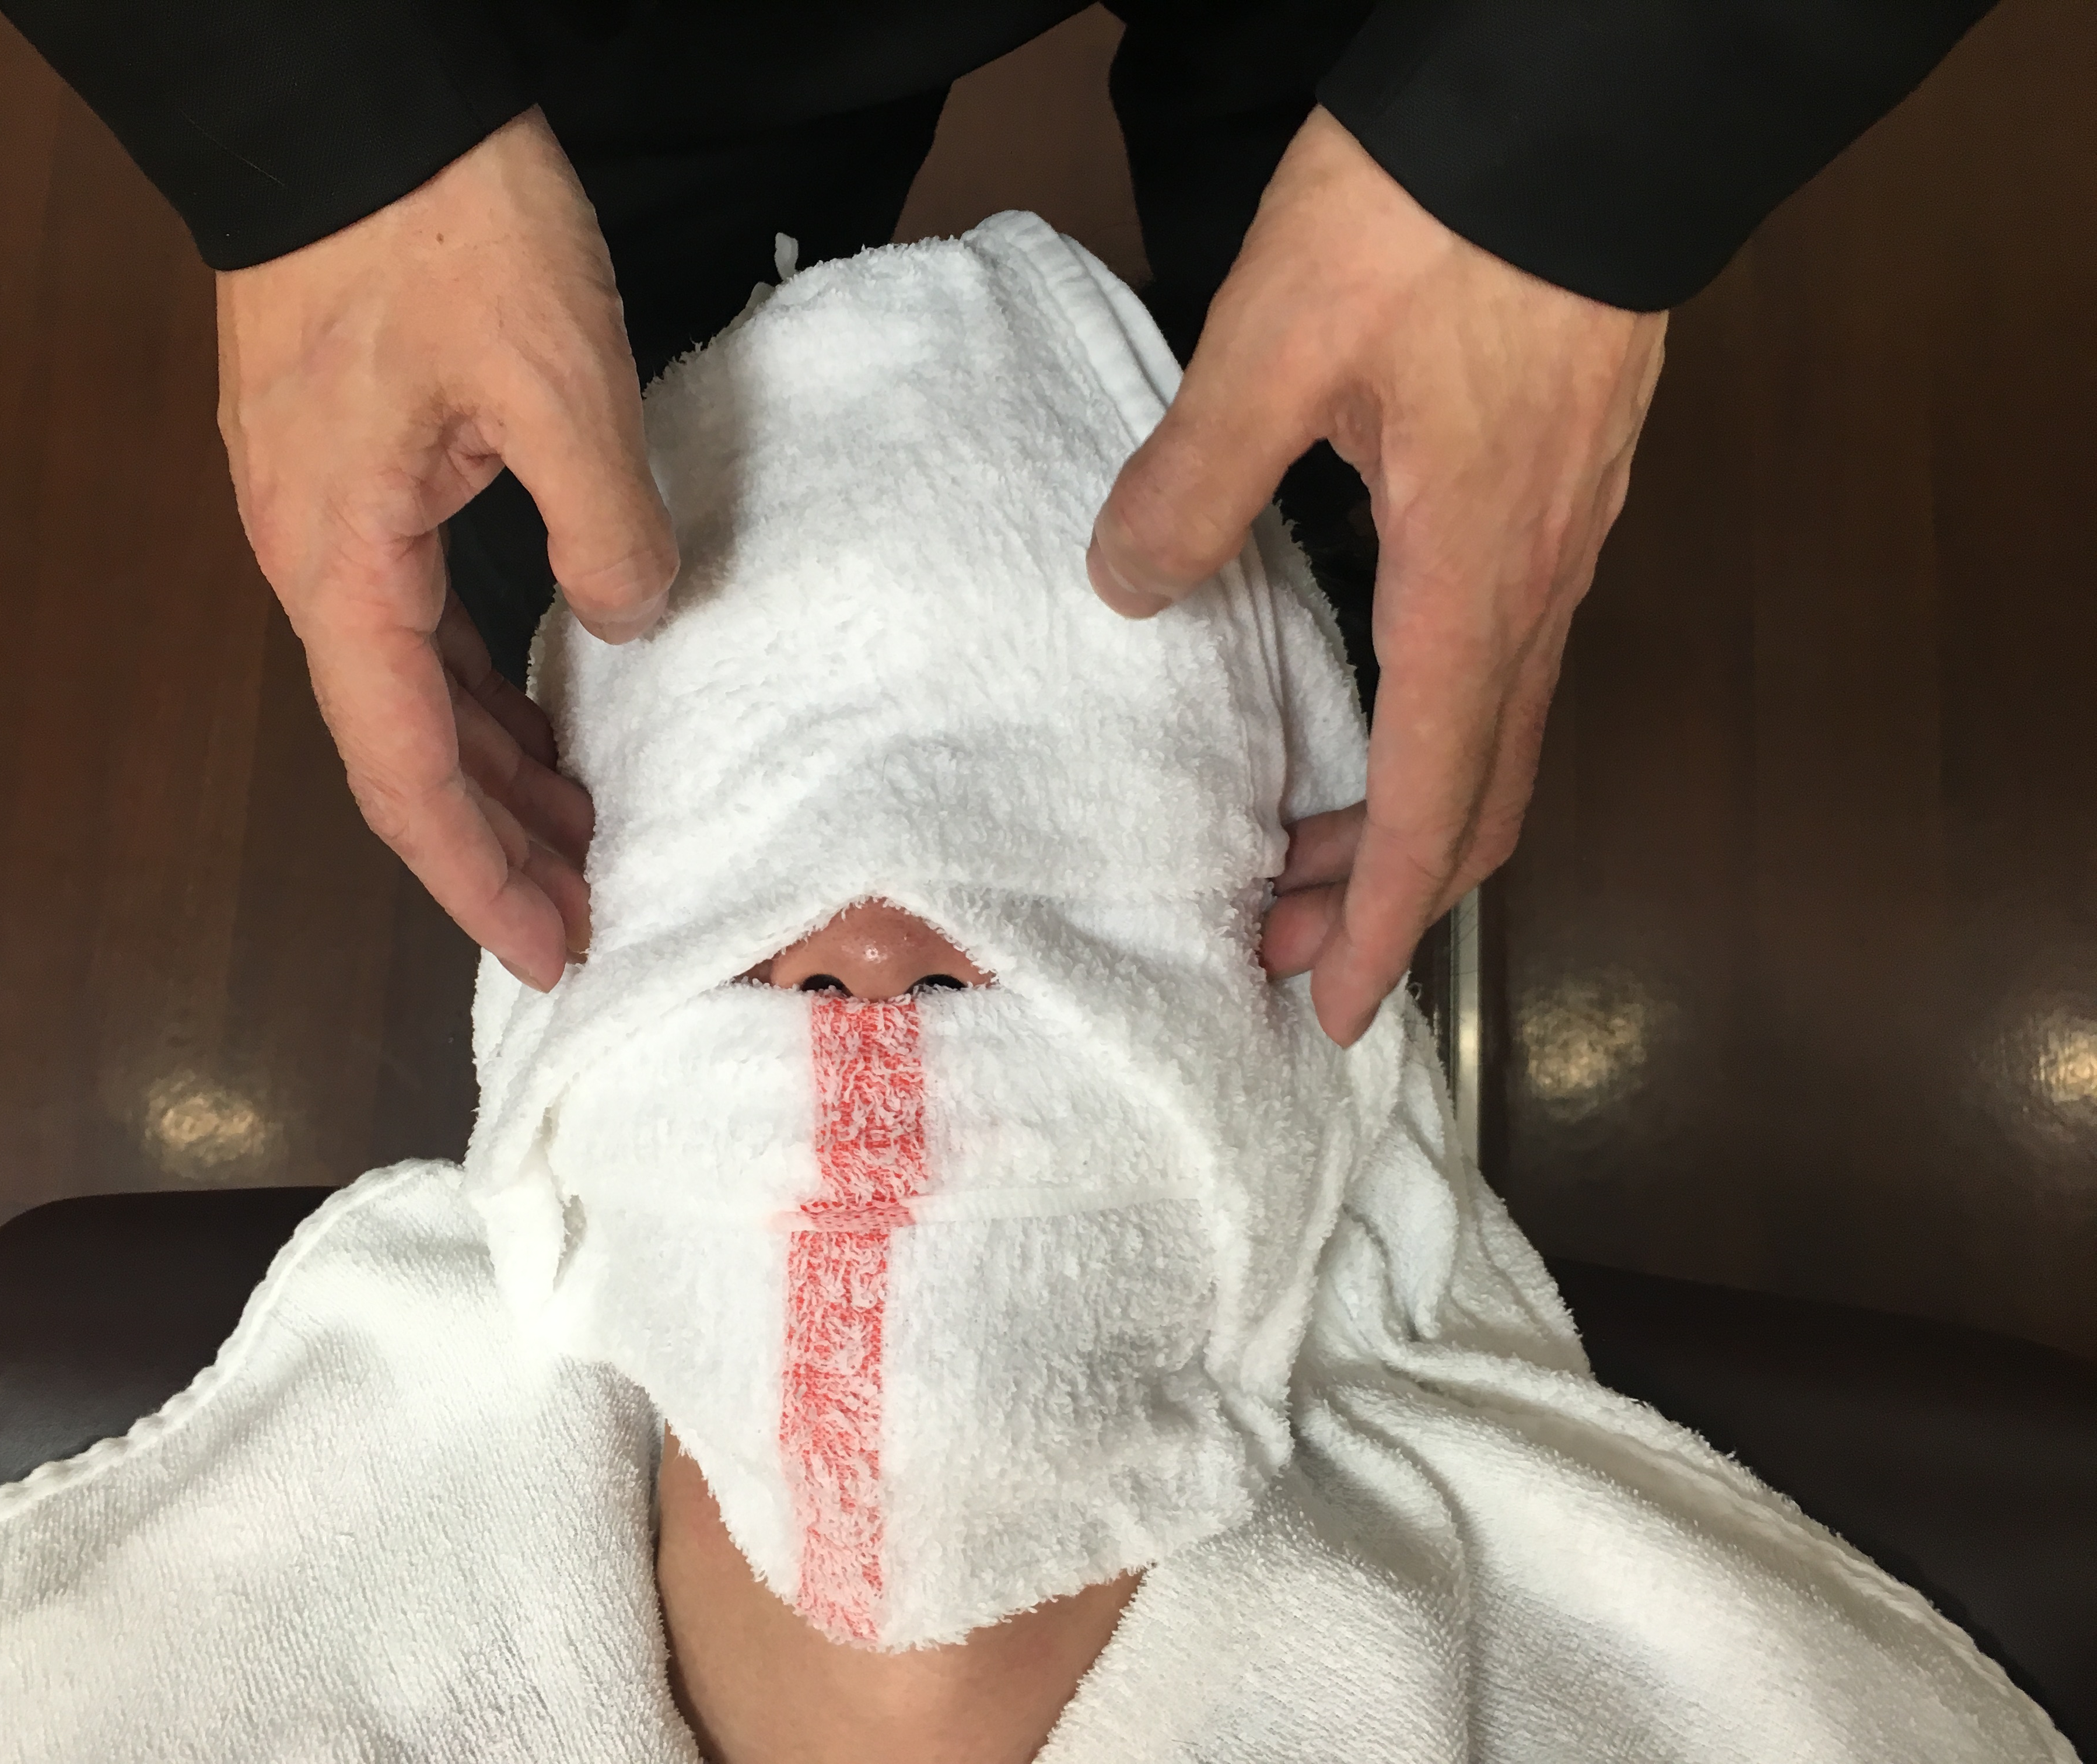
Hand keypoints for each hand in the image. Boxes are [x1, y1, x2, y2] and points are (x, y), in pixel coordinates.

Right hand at [216, 110, 676, 987]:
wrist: (352, 104)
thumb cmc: (441, 226)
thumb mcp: (561, 382)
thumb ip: (608, 529)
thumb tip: (633, 622)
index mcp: (346, 567)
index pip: (406, 773)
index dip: (479, 877)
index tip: (552, 949)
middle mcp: (319, 563)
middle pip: (405, 750)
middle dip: (497, 844)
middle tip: (590, 910)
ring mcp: (332, 519)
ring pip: (414, 687)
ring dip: (494, 768)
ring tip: (583, 831)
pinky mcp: (360, 474)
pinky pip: (420, 620)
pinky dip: (483, 684)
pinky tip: (545, 708)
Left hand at [1087, 108, 1666, 1045]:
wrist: (1588, 113)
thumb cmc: (1442, 218)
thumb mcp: (1277, 340)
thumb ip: (1194, 479)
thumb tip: (1129, 587)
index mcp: (1472, 582)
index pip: (1432, 803)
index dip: (1383, 923)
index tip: (1335, 1013)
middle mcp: (1535, 587)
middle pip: (1475, 795)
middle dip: (1382, 891)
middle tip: (1277, 940)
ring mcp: (1560, 542)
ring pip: (1494, 732)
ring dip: (1405, 814)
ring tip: (1302, 851)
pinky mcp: (1555, 494)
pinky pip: (1502, 662)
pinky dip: (1434, 732)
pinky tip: (1367, 714)